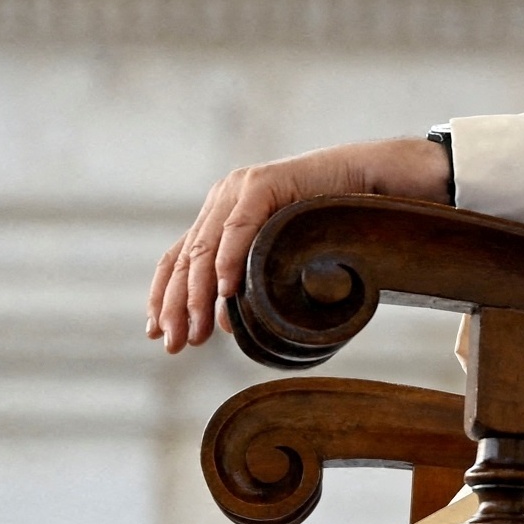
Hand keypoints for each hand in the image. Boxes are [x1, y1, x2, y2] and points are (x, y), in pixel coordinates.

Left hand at [146, 137, 450, 353]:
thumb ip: (249, 276)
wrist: (366, 179)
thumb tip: (222, 324)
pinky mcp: (263, 184)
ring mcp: (240, 189)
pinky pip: (238, 227)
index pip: (178, 257)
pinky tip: (223, 290)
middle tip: (174, 344)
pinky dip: (228, 260)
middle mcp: (222, 198)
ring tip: (197, 328)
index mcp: (220, 213)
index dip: (163, 295)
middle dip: (175, 305)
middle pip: (185, 257)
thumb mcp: (278, 252)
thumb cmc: (329, 219)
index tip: (157, 333)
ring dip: (197, 292)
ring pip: (205, 247)